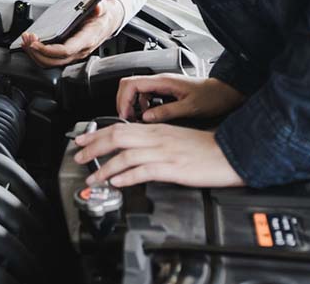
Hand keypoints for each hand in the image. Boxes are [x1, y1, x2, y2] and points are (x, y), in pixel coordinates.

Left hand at [18, 0, 124, 67]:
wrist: (108, 23)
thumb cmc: (102, 17)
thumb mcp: (103, 9)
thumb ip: (99, 7)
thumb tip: (98, 5)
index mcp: (87, 39)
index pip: (65, 51)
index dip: (48, 50)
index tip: (34, 43)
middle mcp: (80, 50)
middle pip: (54, 61)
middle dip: (37, 53)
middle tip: (27, 40)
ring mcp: (74, 54)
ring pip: (51, 63)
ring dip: (35, 54)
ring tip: (26, 41)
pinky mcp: (69, 54)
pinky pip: (52, 59)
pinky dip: (39, 54)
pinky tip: (32, 45)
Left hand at [73, 123, 244, 187]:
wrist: (231, 153)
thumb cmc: (205, 148)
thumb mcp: (174, 139)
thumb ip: (153, 142)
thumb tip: (132, 151)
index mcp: (156, 130)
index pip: (118, 127)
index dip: (96, 134)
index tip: (81, 141)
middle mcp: (156, 138)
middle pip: (116, 137)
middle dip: (93, 147)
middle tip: (78, 157)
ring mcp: (164, 153)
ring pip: (126, 155)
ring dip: (105, 167)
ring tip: (93, 176)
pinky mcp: (173, 168)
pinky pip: (144, 170)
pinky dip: (127, 176)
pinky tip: (117, 182)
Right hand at [116, 74, 244, 121]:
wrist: (226, 92)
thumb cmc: (212, 97)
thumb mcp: (190, 108)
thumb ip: (166, 112)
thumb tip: (145, 118)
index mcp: (163, 81)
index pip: (131, 84)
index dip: (123, 100)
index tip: (124, 115)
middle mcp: (160, 81)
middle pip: (129, 85)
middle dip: (123, 102)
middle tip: (126, 118)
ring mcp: (162, 85)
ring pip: (136, 91)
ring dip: (132, 104)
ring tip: (136, 120)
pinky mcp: (166, 91)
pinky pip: (146, 96)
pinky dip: (141, 106)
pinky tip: (148, 116)